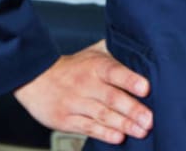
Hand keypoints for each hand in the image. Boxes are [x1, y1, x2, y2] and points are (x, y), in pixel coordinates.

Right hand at [14, 40, 152, 143]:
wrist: (35, 78)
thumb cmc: (74, 67)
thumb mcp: (94, 53)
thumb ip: (116, 52)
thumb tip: (142, 47)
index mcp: (95, 65)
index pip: (114, 71)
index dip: (130, 80)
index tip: (146, 88)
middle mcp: (85, 84)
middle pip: (111, 97)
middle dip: (132, 109)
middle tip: (150, 119)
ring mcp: (74, 103)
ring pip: (102, 115)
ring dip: (123, 124)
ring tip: (141, 130)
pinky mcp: (65, 120)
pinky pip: (88, 127)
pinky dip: (104, 133)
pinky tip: (118, 137)